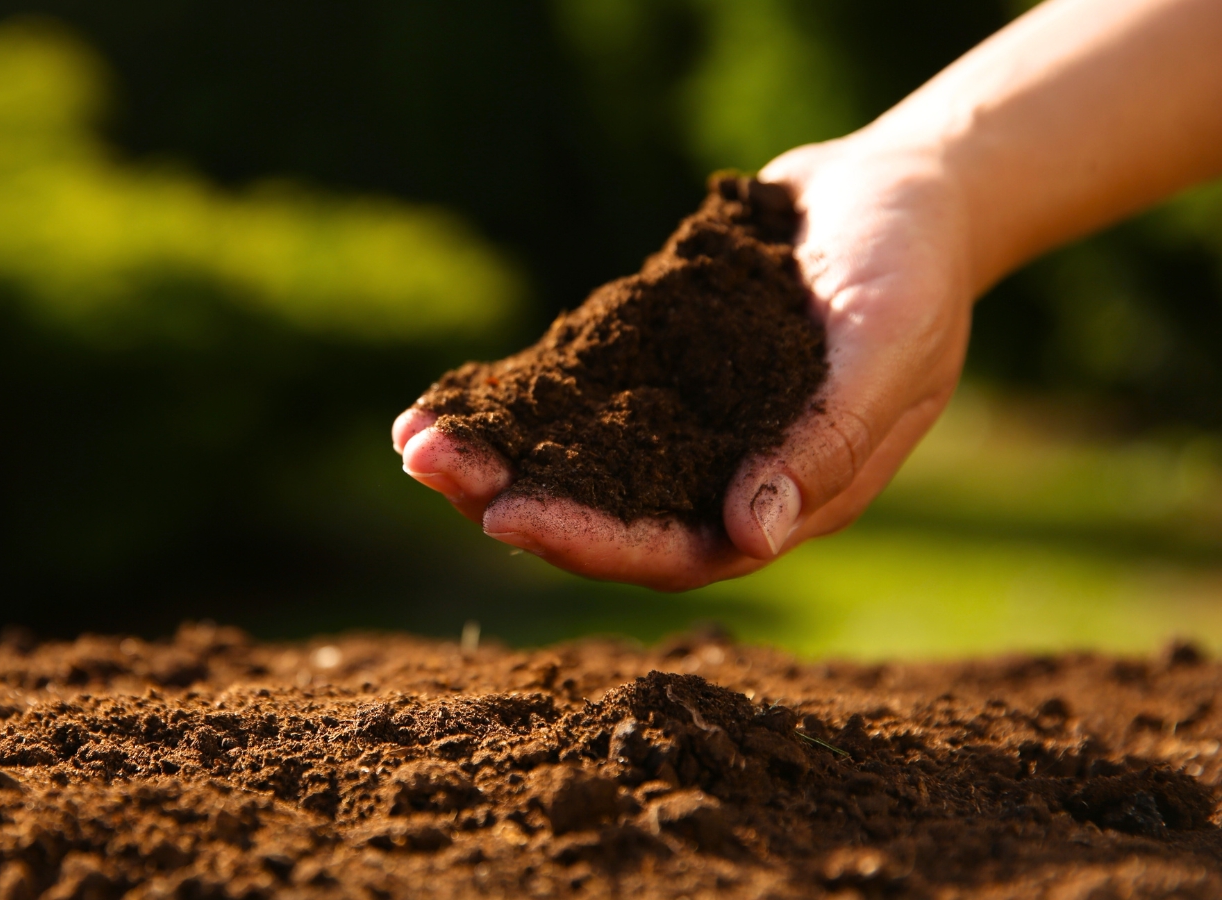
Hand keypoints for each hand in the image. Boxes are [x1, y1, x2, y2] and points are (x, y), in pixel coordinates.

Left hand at [392, 132, 976, 589]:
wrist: (898, 188)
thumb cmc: (911, 267)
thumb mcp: (887, 349)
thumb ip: (825, 442)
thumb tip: (750, 535)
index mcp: (787, 497)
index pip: (676, 547)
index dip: (591, 540)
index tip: (508, 516)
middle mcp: (724, 474)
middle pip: (608, 515)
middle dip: (516, 498)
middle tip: (428, 468)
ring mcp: (685, 424)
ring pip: (578, 464)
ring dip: (498, 457)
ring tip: (414, 439)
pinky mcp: (652, 371)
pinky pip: (575, 401)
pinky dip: (514, 403)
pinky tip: (447, 398)